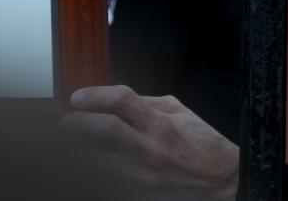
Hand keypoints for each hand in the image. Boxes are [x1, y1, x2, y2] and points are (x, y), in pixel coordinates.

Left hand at [62, 85, 238, 200]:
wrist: (220, 180)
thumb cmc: (202, 143)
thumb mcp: (179, 111)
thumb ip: (147, 103)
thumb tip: (118, 99)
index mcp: (160, 122)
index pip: (121, 100)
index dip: (95, 96)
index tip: (77, 98)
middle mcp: (150, 147)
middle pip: (105, 130)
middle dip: (79, 124)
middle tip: (67, 123)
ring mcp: (144, 174)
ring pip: (100, 163)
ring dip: (80, 153)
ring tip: (71, 147)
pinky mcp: (140, 192)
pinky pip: (110, 182)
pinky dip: (98, 174)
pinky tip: (91, 166)